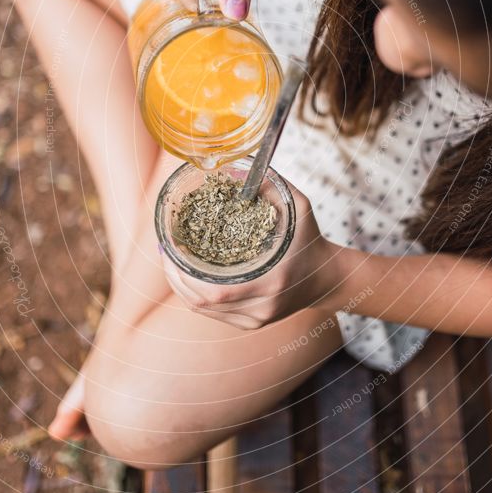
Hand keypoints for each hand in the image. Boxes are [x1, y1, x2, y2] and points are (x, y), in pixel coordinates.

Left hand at [162, 181, 334, 328]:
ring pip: (202, 309)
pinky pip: (211, 313)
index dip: (184, 273)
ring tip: (171, 259)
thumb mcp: (298, 207)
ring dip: (180, 285)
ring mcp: (255, 319)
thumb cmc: (310, 240)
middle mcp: (261, 305)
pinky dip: (194, 294)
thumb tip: (237, 169)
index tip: (171, 246)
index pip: (215, 290)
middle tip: (165, 249)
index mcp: (271, 280)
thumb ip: (271, 186)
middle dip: (174, 276)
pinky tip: (186, 274)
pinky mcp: (250, 323)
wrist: (326, 278)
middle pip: (201, 302)